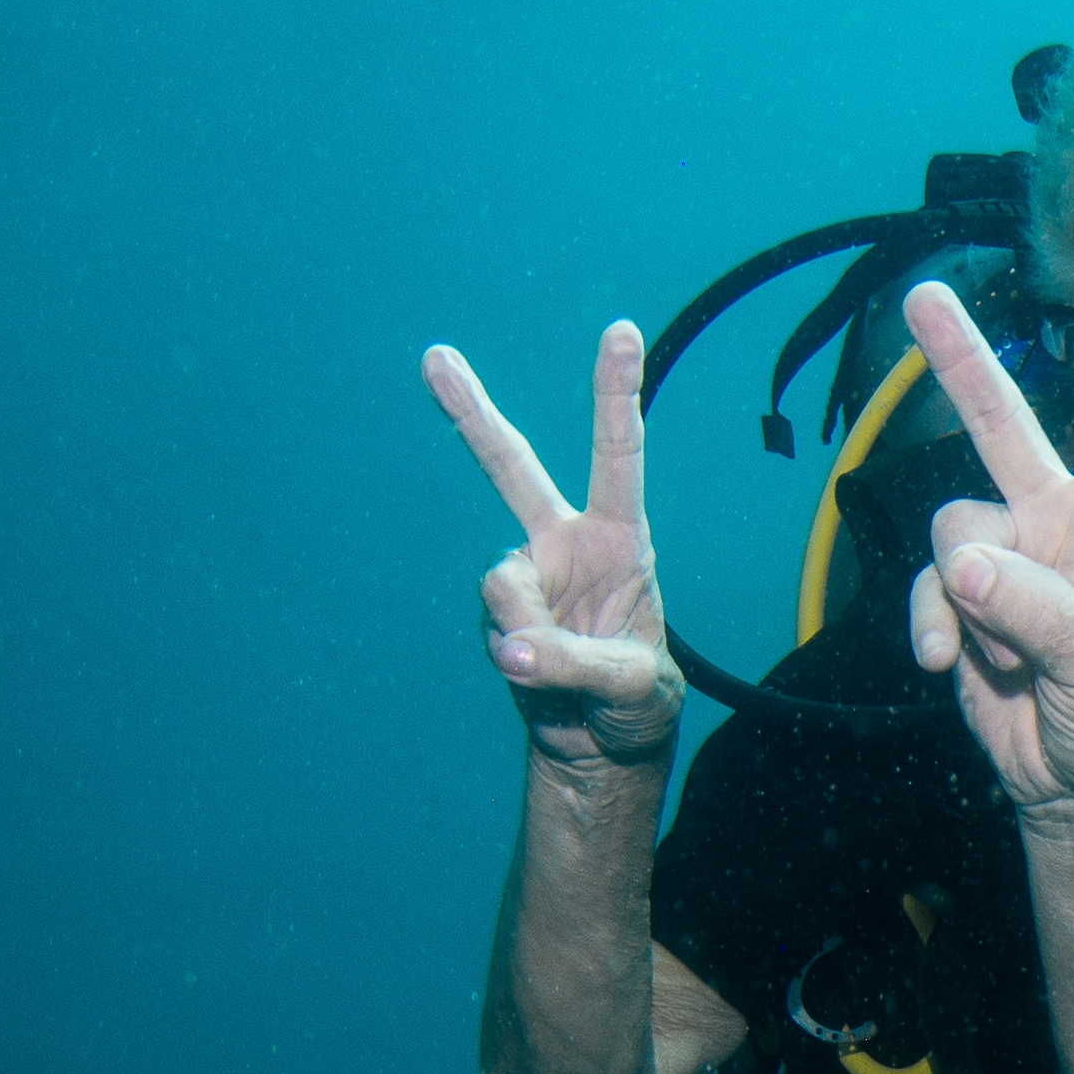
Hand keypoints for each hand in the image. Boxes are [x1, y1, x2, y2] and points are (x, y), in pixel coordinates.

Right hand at [428, 323, 683, 766]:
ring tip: (559, 668)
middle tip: (436, 356)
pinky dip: (516, 660)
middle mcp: (567, 544)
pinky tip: (539, 676)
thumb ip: (574, 661)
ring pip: (502, 586)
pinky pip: (495, 629)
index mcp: (621, 537)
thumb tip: (508, 649)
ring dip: (525, 629)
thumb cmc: (637, 700)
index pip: (619, 456)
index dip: (616, 394)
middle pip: (512, 469)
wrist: (599, 742)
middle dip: (471, 413)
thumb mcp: (631, 685)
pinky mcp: (498, 613)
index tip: (620, 331)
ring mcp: (528, 577)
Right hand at [908, 273, 1073, 820]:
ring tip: (1012, 655)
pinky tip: (950, 665)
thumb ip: (1038, 610)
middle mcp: (1061, 522)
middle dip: (962, 363)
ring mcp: (1007, 558)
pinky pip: (928, 588)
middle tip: (922, 296)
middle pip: (1005, 427)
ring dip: (972, 599)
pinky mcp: (961, 601)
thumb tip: (962, 564)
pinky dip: (934, 626)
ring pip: (954, 528)